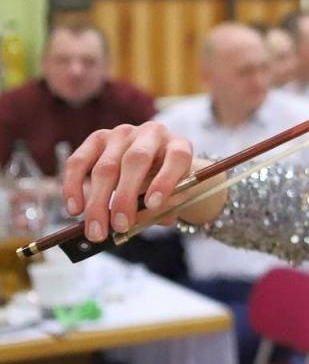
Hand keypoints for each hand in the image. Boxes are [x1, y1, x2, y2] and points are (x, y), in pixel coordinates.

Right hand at [60, 123, 211, 241]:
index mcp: (179, 145)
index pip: (177, 157)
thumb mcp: (172, 197)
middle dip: (125, 197)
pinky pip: (78, 162)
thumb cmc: (164, 184)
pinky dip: (74, 188)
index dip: (166, 180)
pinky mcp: (96, 139)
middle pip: (136, 161)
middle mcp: (151, 133)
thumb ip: (161, 208)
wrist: (153, 165)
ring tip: (96, 230)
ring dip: (98, 202)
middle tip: (120, 226)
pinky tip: (75, 210)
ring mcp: (122, 134)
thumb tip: (137, 221)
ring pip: (105, 167)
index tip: (153, 205)